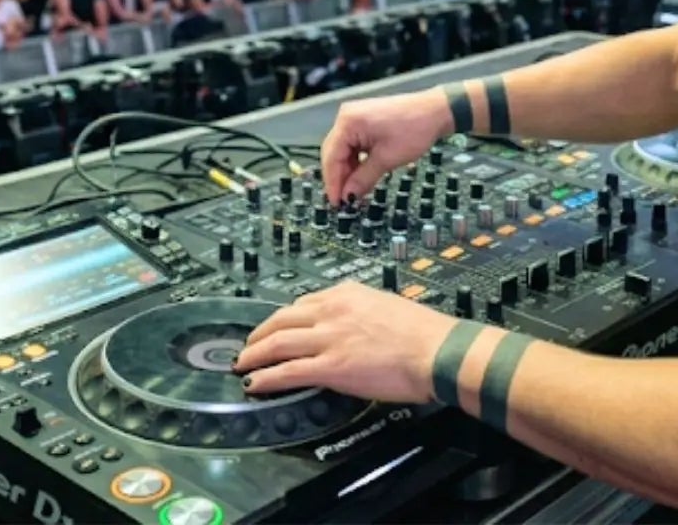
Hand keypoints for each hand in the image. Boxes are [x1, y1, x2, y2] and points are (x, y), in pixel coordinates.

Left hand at [236, 282, 460, 404]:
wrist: (435, 350)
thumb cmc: (422, 333)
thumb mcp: (385, 306)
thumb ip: (361, 312)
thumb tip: (352, 326)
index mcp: (346, 293)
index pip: (302, 303)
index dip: (282, 318)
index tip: (274, 327)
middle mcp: (331, 311)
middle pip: (280, 319)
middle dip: (258, 334)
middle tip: (248, 346)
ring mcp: (328, 339)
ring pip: (277, 343)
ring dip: (254, 354)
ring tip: (243, 364)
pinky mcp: (330, 367)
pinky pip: (287, 371)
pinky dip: (265, 378)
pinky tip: (254, 384)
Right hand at [320, 89, 452, 203]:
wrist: (435, 111)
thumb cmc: (414, 130)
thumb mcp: (387, 159)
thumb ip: (363, 179)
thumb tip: (348, 196)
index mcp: (348, 122)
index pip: (331, 157)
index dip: (333, 182)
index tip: (336, 203)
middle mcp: (346, 116)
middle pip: (333, 152)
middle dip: (339, 177)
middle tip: (344, 200)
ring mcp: (355, 116)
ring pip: (343, 149)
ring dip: (348, 170)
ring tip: (354, 191)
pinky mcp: (364, 120)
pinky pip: (353, 144)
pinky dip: (356, 160)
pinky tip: (361, 175)